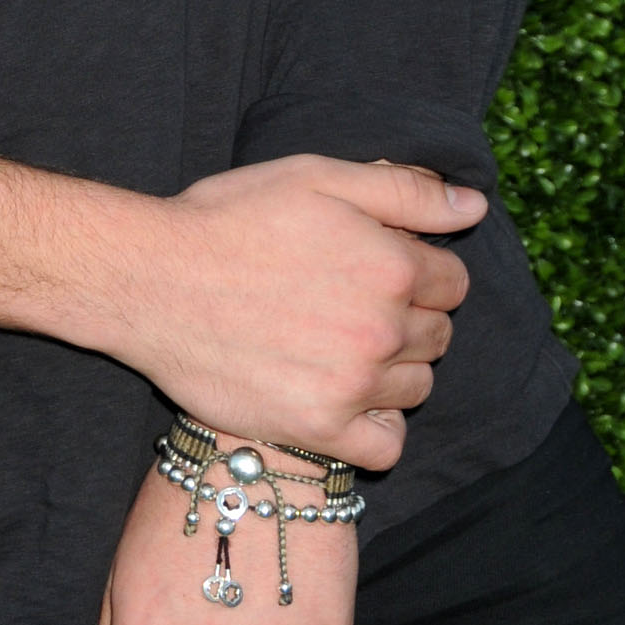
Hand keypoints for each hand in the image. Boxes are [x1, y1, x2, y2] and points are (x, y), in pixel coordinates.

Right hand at [111, 156, 480, 472]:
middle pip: (437, 335)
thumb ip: (403, 190)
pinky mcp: (319, 430)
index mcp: (392, 265)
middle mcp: (382, 330)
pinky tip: (342, 397)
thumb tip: (474, 208)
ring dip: (391, 370)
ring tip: (335, 345)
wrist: (150, 280)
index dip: (414, 269)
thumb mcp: (316, 177)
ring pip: (417, 388)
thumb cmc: (229, 220)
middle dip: (405, 317)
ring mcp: (353, 386)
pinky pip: (388, 446)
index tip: (370, 266)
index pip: (451, 281)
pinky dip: (375, 426)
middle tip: (344, 302)